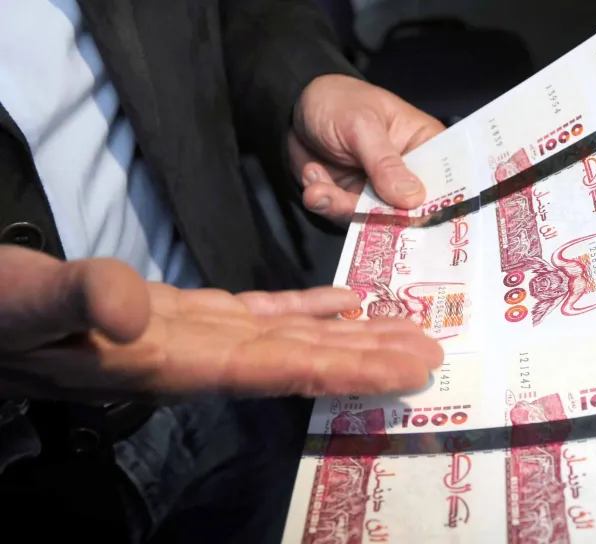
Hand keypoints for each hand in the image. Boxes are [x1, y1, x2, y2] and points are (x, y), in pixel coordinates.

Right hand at [0, 246, 442, 401]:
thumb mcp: (27, 301)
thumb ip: (79, 300)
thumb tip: (132, 310)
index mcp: (176, 362)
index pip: (282, 370)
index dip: (350, 371)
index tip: (409, 373)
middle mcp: (200, 357)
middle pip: (304, 362)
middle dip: (370, 361)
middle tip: (433, 356)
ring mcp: (197, 336)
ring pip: (291, 337)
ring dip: (351, 335)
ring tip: (405, 330)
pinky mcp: (186, 314)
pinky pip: (261, 313)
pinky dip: (306, 308)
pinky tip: (344, 302)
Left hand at [289, 74, 445, 224]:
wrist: (295, 108)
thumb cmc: (339, 102)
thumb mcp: (362, 125)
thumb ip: (385, 162)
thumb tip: (412, 198)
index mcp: (425, 146)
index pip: (445, 181)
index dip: (437, 204)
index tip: (418, 219)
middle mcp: (409, 174)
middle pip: (411, 211)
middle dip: (379, 214)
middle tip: (350, 206)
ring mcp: (381, 191)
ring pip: (373, 219)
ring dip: (340, 206)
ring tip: (317, 189)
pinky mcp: (354, 200)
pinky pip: (345, 216)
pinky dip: (324, 201)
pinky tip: (313, 175)